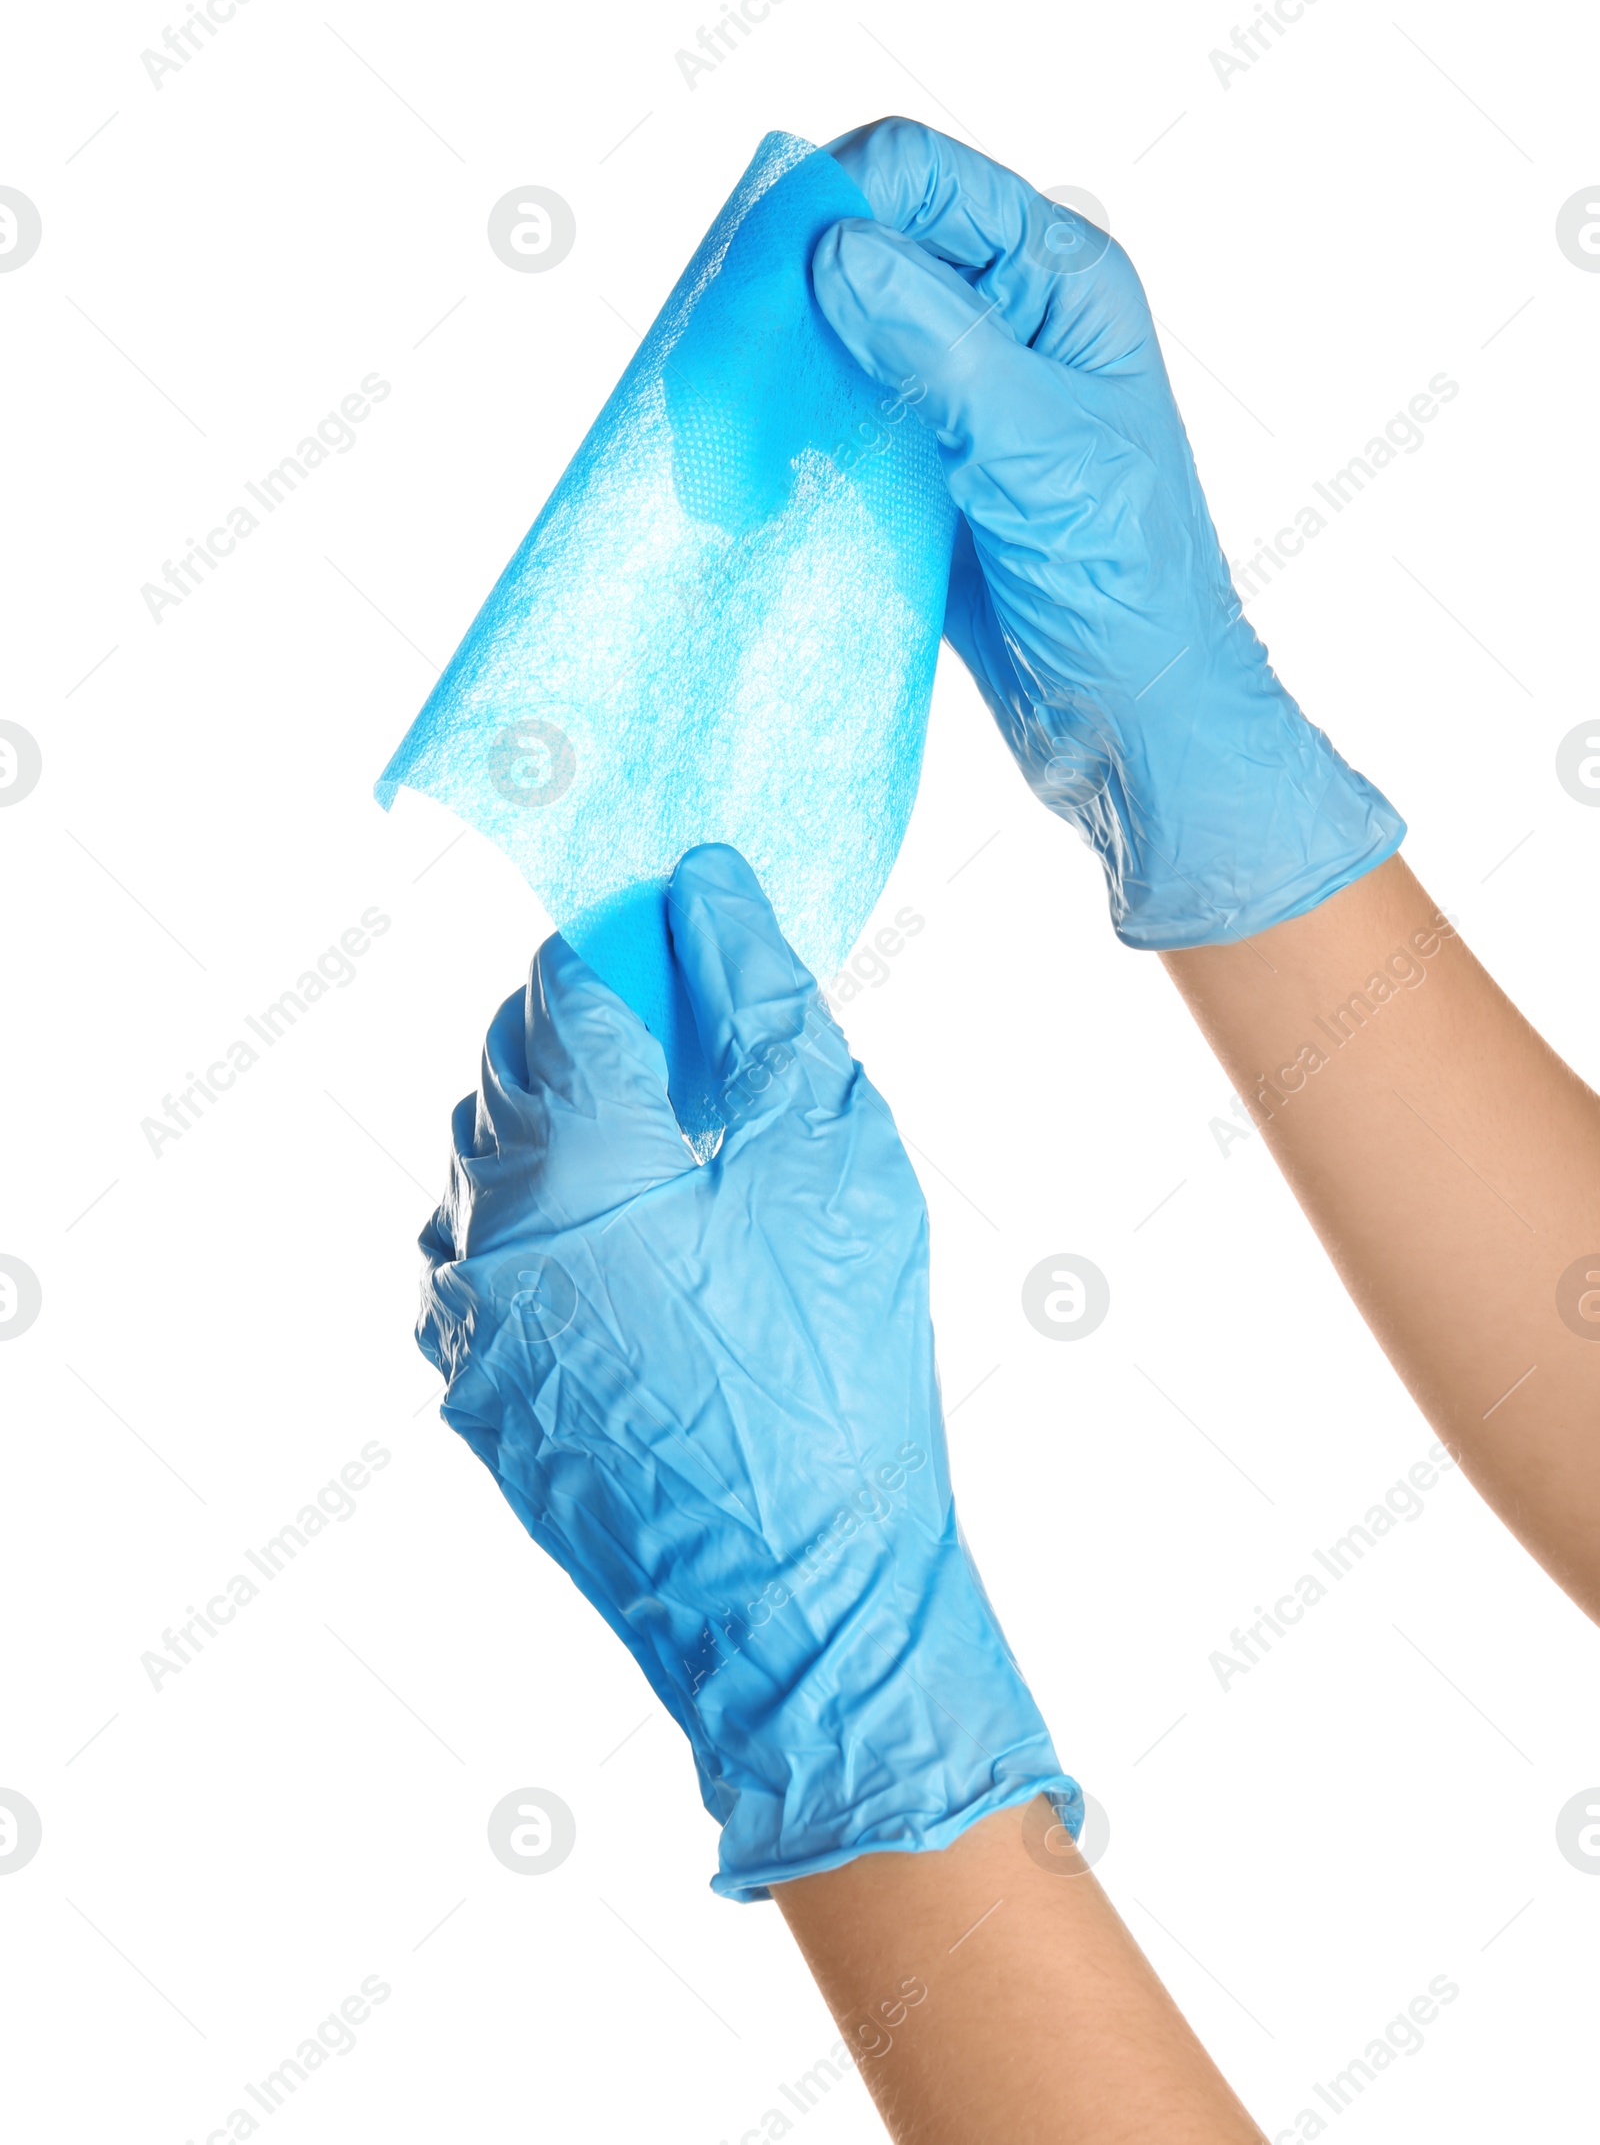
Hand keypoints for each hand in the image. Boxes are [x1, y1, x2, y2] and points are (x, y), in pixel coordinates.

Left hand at [419, 843, 1074, 1895]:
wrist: (799, 1596)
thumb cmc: (838, 1367)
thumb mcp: (831, 1152)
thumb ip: (761, 996)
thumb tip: (706, 884)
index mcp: (570, 1148)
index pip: (561, 982)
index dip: (631, 945)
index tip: (692, 950)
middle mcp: (482, 1221)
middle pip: (506, 1061)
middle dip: (590, 1029)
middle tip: (697, 1050)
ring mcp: (462, 1313)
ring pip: (480, 1156)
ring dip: (556, 1122)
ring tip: (670, 1151)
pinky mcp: (469, 1384)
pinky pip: (475, 1253)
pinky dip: (535, 1216)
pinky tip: (628, 1249)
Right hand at [812, 116, 1403, 948]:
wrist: (1136, 730)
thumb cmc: (1129, 590)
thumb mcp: (1040, 452)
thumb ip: (939, 345)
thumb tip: (837, 250)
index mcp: (1059, 284)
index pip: (926, 179)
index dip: (842, 200)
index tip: (769, 268)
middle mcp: (1005, 324)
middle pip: (868, 245)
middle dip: (794, 279)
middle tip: (733, 345)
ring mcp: (957, 402)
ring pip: (840, 335)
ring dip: (783, 361)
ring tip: (732, 407)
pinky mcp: (918, 475)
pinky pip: (836, 422)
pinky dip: (792, 431)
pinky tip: (758, 461)